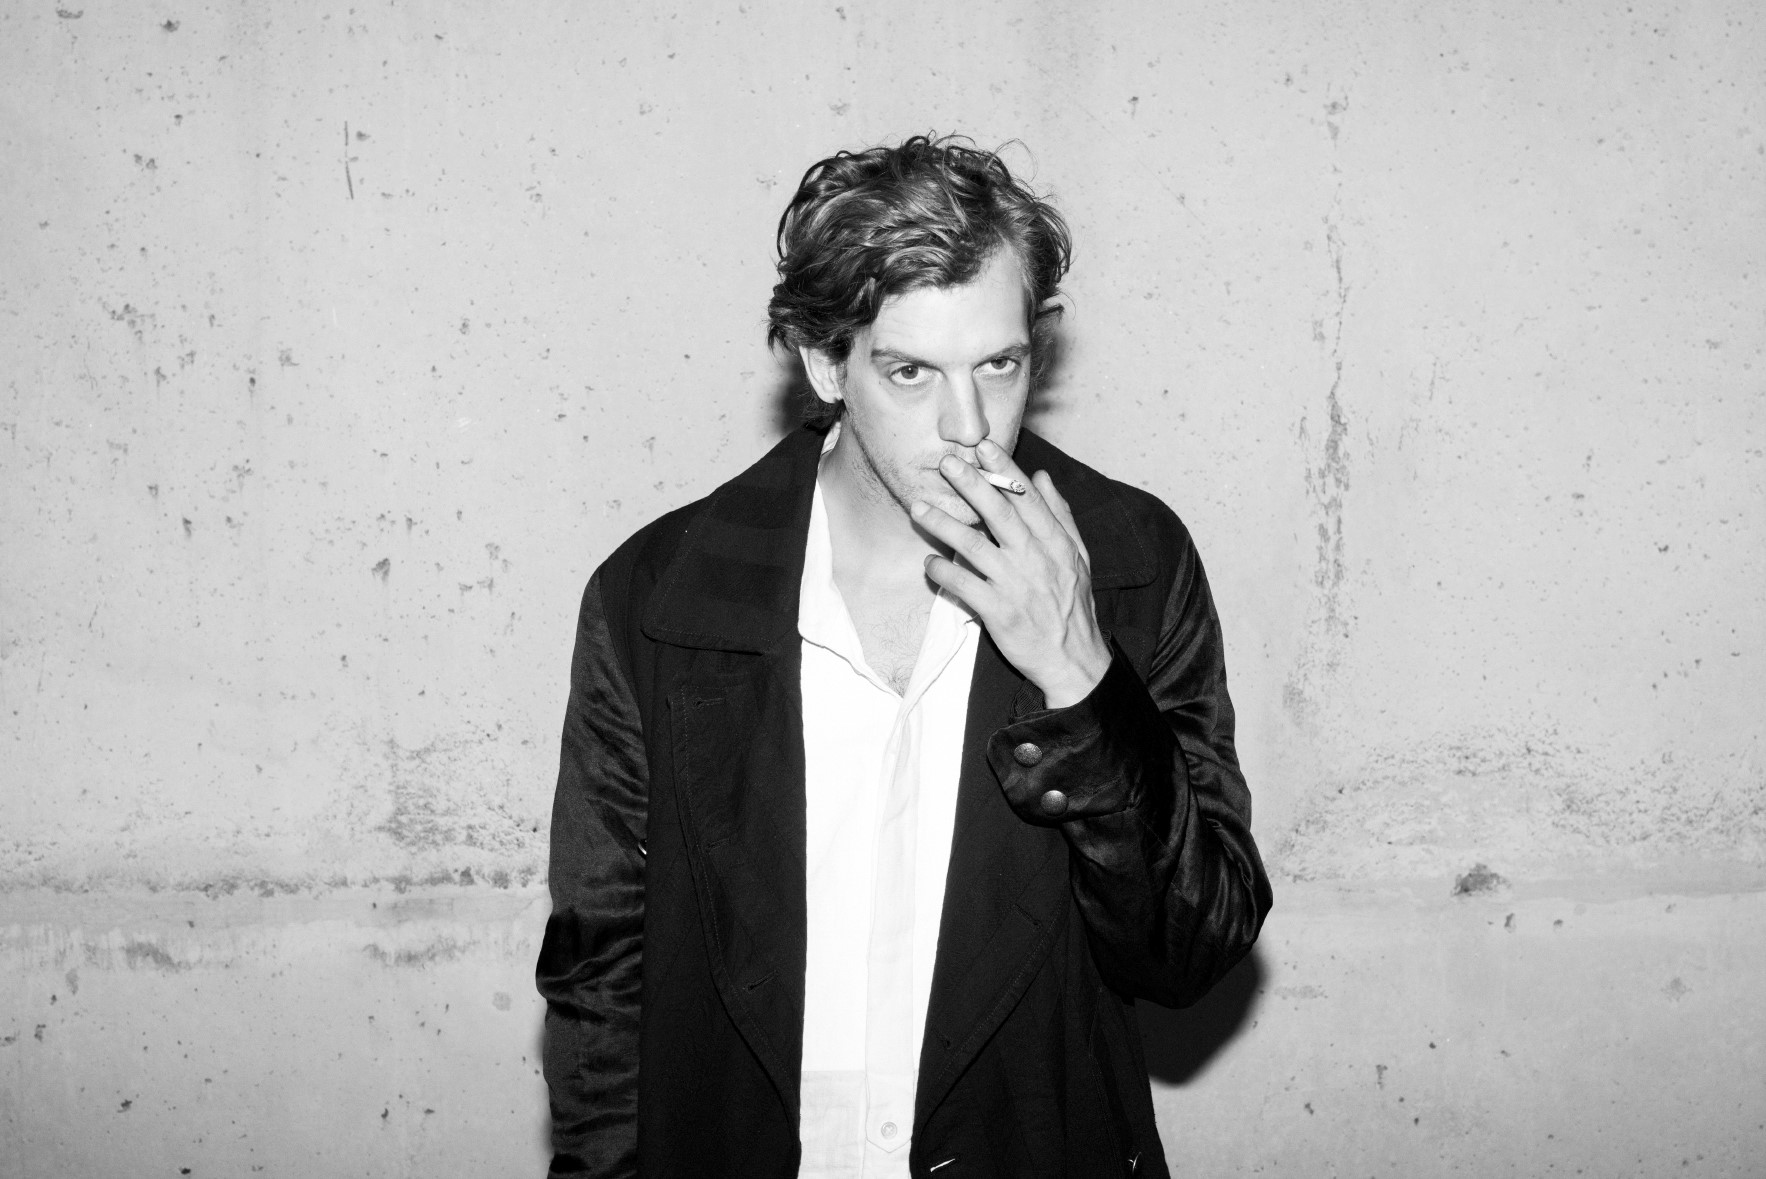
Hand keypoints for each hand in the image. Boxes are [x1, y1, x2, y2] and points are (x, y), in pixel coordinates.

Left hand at [910, 439, 1111, 707]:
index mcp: (1055, 542)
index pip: (1027, 498)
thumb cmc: (1072, 605)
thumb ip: (1060, 514)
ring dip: (943, 524)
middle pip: (999, 513)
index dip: (1005, 470)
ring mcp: (1015, 584)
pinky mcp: (998, 611)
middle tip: (947, 464)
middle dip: (971, 485)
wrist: (1073, 660)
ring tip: (919, 509)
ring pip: (973, 546)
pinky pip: (963, 585)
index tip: (984, 448)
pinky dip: (943, 572)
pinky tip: (928, 563)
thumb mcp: (1078, 556)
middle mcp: (1035, 558)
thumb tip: (1041, 476)